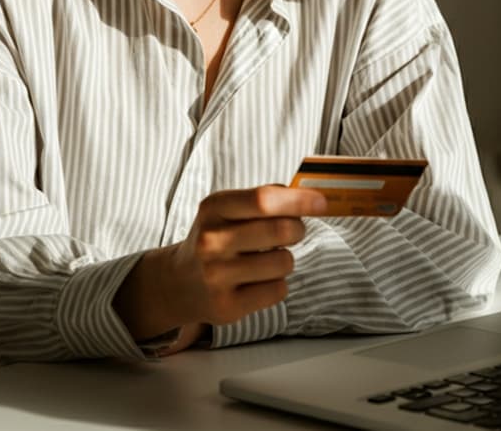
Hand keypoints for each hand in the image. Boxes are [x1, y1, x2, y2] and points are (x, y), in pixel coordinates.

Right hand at [114, 184, 326, 344]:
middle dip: (297, 229)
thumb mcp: (227, 210)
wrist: (179, 282)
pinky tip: (257, 281)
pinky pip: (278, 291)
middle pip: (280, 231)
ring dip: (285, 260)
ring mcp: (217, 276)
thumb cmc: (215, 238)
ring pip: (284, 263)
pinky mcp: (227, 306)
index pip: (263, 200)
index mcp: (214, 208)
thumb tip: (306, 195)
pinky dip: (276, 284)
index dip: (298, 200)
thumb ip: (263, 199)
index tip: (322, 201)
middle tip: (292, 231)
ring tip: (268, 259)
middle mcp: (212, 241)